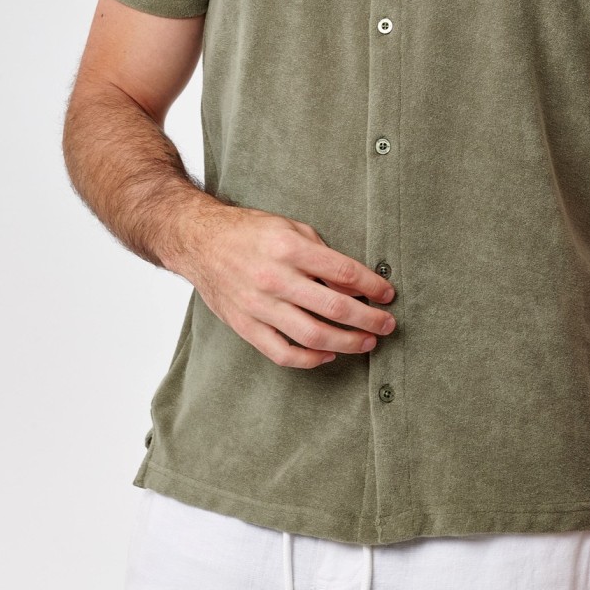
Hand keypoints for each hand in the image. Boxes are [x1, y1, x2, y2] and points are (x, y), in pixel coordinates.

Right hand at [178, 200, 396, 368]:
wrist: (201, 242)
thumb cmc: (251, 233)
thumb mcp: (293, 230)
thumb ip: (324, 257)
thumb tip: (355, 285)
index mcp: (289, 249)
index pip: (343, 272)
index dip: (372, 286)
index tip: (388, 295)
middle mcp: (275, 279)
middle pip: (334, 307)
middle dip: (369, 319)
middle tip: (388, 324)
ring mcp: (259, 306)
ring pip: (313, 336)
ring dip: (347, 343)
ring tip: (367, 342)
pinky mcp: (245, 326)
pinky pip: (282, 353)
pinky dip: (310, 360)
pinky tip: (329, 355)